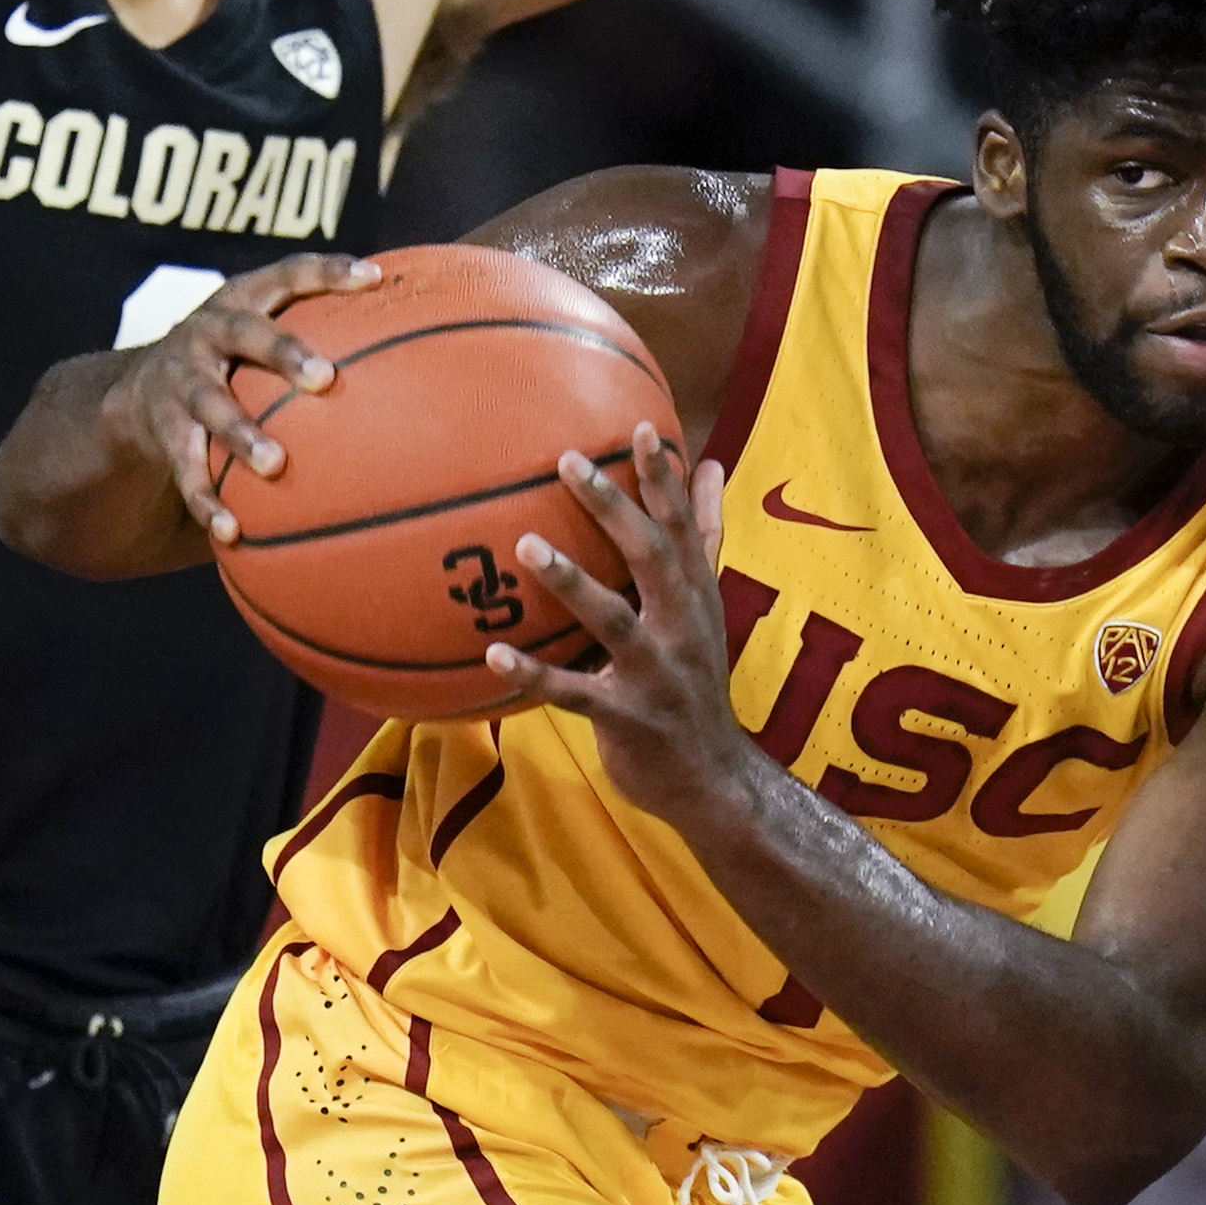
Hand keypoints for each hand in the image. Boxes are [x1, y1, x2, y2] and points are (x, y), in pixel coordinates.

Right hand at [100, 254, 380, 550]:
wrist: (136, 390)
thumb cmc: (234, 359)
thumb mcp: (262, 331)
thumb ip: (319, 328)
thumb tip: (421, 342)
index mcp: (242, 300)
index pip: (288, 273)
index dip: (327, 272)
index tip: (373, 278)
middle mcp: (208, 332)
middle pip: (246, 334)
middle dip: (283, 352)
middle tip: (324, 378)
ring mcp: (182, 380)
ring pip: (211, 404)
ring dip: (241, 433)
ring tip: (273, 464)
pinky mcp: (163, 430)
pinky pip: (184, 467)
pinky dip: (206, 500)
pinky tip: (232, 531)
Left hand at [488, 428, 756, 831]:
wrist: (713, 777)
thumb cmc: (696, 679)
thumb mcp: (708, 606)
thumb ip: (704, 536)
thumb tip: (710, 465)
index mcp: (695, 596)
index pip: (682, 526)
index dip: (664, 477)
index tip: (642, 426)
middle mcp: (681, 627)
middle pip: (650, 557)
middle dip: (613, 508)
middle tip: (568, 461)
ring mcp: (654, 674)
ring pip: (613, 620)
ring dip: (571, 582)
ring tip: (527, 545)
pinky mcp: (625, 718)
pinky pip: (574, 693)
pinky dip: (534, 674)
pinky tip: (493, 654)